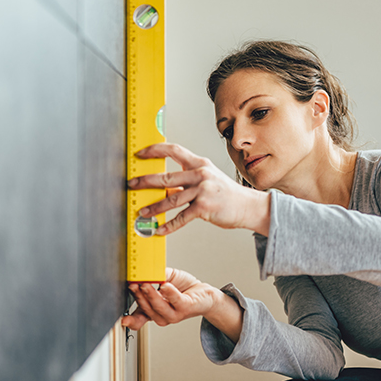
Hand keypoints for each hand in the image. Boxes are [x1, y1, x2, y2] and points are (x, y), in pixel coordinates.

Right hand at [121, 268, 216, 329]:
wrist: (203, 294)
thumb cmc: (182, 288)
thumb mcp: (163, 281)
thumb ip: (153, 277)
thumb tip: (144, 271)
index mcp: (153, 310)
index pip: (138, 318)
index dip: (130, 321)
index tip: (122, 320)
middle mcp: (162, 315)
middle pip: (146, 308)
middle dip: (138, 296)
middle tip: (133, 284)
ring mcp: (174, 314)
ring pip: (158, 307)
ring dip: (151, 295)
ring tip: (145, 283)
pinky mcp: (185, 308)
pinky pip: (176, 301)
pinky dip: (169, 293)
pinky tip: (165, 286)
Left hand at [127, 143, 269, 235]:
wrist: (248, 206)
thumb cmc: (226, 194)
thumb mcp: (209, 179)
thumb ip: (188, 179)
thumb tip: (165, 186)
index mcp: (200, 164)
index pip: (173, 150)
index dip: (154, 150)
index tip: (140, 153)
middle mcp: (201, 174)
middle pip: (167, 177)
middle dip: (145, 181)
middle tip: (132, 184)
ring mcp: (203, 191)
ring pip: (171, 199)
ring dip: (154, 207)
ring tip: (143, 212)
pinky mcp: (204, 208)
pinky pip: (182, 217)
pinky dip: (169, 225)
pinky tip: (159, 229)